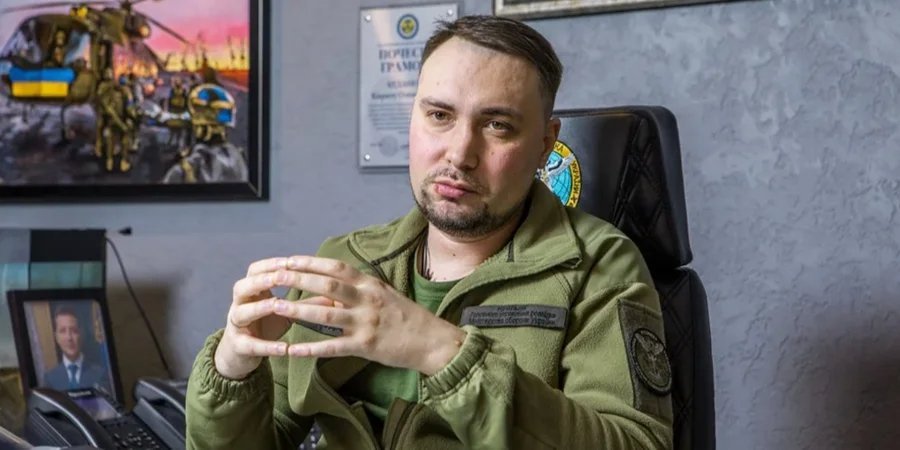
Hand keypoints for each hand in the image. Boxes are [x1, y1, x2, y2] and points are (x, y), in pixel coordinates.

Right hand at [214, 257, 316, 379]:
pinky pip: (251, 345)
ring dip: (259, 308)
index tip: (290, 261)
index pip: (256, 270)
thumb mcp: (286, 312)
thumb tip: (334, 293)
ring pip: (242, 313)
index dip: (271, 264)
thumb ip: (305, 302)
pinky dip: (268, 347)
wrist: (242, 353)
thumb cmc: (266, 325)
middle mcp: (239, 304)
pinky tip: (285, 348)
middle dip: (260, 281)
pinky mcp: (238, 347)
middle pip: (242, 286)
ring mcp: (235, 325)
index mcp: (251, 291)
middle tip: (279, 277)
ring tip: (277, 305)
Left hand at [272, 256, 465, 374]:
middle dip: (298, 280)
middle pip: (328, 284)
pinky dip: (311, 348)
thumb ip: (354, 292)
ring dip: (299, 310)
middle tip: (274, 277)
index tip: (288, 260)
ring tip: (277, 306)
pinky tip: (292, 349)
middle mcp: (367, 299)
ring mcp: (366, 323)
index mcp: (370, 284)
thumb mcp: (382, 296)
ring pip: (326, 314)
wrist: (432, 340)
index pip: (336, 267)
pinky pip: (333, 347)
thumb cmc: (405, 317)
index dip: (310, 262)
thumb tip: (323, 292)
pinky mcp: (366, 346)